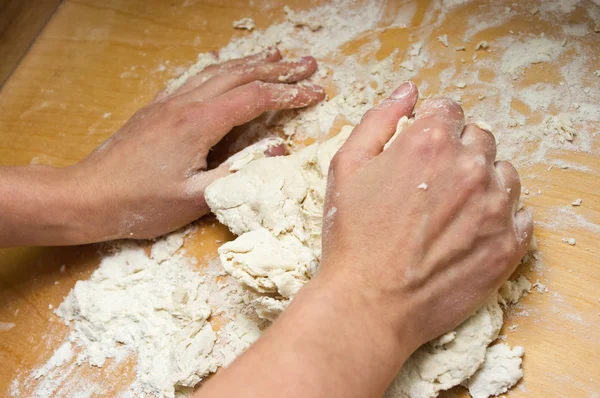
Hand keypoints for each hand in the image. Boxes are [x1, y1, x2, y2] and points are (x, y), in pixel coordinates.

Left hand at [70, 48, 324, 241]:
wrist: (87, 196)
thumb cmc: (140, 204)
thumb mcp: (196, 198)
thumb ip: (239, 172)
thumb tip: (278, 150)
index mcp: (199, 123)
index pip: (256, 98)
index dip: (290, 94)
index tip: (317, 91)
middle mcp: (185, 104)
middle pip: (240, 75)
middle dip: (278, 68)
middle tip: (307, 62)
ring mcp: (169, 103)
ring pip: (217, 71)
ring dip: (250, 62)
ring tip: (275, 53)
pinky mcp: (157, 108)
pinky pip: (195, 78)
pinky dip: (220, 69)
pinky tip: (225, 69)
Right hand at [319, 81, 532, 350]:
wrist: (369, 303)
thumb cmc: (352, 236)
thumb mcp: (346, 166)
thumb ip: (379, 119)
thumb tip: (409, 90)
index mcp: (429, 142)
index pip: (449, 110)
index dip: (433, 126)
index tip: (422, 147)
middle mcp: (469, 167)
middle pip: (479, 138)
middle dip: (458, 150)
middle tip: (432, 182)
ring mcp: (494, 207)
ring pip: (503, 173)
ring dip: (483, 180)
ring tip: (453, 208)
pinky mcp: (508, 244)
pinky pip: (521, 213)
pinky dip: (502, 215)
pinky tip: (472, 229)